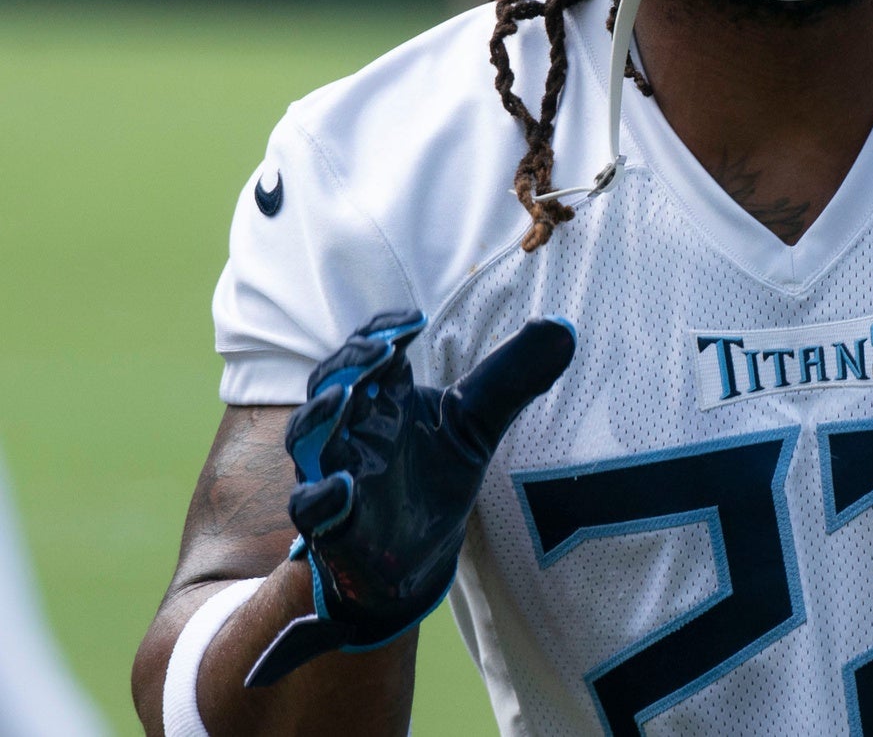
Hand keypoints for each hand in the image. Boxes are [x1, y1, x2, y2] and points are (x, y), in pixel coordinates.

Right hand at [245, 310, 575, 686]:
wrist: (422, 553)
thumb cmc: (436, 475)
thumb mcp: (477, 425)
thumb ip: (511, 380)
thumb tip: (562, 330)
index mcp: (383, 398)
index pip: (368, 351)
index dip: (382, 331)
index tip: (416, 320)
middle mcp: (351, 430)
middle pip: (330, 385)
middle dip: (351, 364)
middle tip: (383, 351)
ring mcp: (335, 473)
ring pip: (307, 439)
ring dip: (321, 417)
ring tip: (348, 397)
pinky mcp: (332, 524)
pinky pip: (311, 508)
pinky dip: (324, 496)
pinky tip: (344, 487)